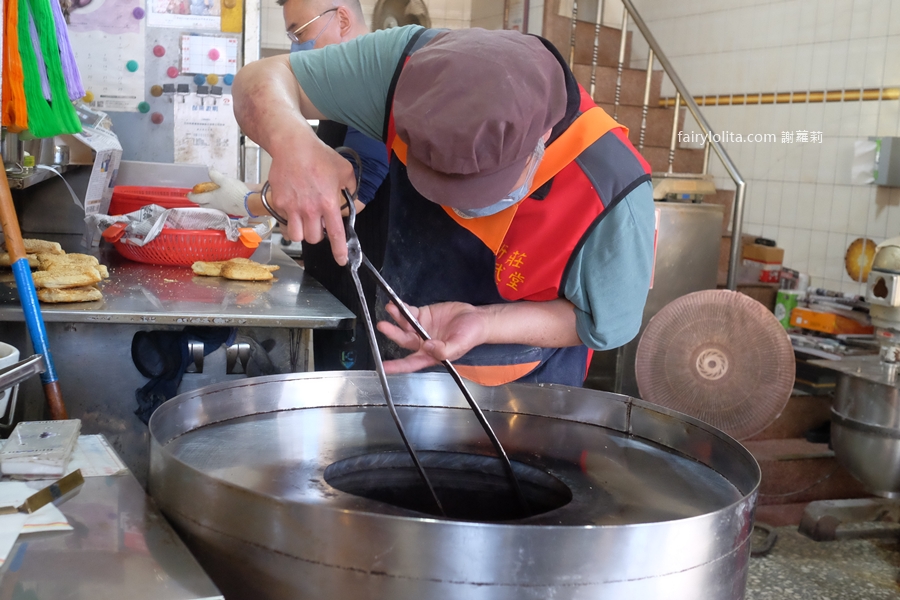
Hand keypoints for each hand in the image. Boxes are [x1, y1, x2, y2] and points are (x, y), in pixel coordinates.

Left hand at [187, 170, 249, 215]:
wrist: (248, 204)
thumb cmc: (235, 192)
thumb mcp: (225, 180)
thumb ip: (216, 176)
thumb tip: (210, 172)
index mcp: (211, 198)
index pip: (197, 198)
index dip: (192, 196)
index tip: (189, 194)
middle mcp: (215, 205)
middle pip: (203, 205)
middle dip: (200, 201)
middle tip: (199, 196)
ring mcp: (223, 209)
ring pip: (211, 207)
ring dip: (209, 203)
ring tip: (211, 196)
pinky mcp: (230, 210)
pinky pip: (220, 207)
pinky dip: (218, 203)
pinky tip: (223, 199)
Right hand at [265, 141, 356, 264]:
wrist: (292, 145)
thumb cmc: (318, 155)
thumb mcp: (344, 169)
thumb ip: (350, 187)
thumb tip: (351, 196)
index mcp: (328, 203)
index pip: (335, 234)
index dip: (339, 251)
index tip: (342, 260)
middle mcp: (310, 209)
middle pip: (314, 239)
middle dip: (318, 235)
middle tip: (319, 224)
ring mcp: (292, 207)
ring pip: (297, 236)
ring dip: (302, 231)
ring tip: (304, 220)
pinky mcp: (279, 202)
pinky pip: (284, 219)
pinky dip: (289, 217)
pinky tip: (293, 203)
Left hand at [377, 301, 488, 373]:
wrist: (477, 319)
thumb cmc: (470, 336)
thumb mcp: (459, 345)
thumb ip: (444, 349)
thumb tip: (427, 347)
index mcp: (430, 355)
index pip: (410, 363)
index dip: (397, 366)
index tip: (383, 367)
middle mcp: (422, 343)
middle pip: (404, 340)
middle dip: (393, 333)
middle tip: (383, 326)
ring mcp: (421, 328)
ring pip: (404, 324)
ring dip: (396, 317)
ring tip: (391, 308)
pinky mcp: (423, 315)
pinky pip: (410, 312)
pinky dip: (403, 308)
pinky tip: (397, 304)